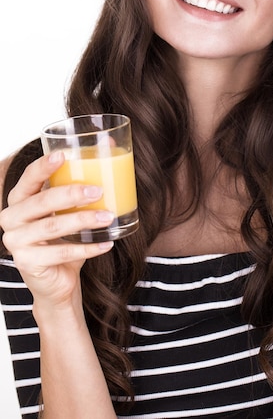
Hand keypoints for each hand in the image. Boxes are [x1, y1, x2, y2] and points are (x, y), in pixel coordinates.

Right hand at [0, 152, 113, 311]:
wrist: (57, 280)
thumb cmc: (64, 237)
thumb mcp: (71, 209)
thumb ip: (83, 180)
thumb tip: (110, 143)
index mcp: (20, 199)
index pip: (28, 178)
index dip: (43, 166)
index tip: (64, 155)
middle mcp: (11, 218)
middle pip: (41, 202)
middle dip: (71, 194)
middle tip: (98, 190)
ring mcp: (16, 242)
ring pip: (52, 227)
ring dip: (83, 220)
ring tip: (108, 216)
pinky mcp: (27, 263)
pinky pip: (61, 252)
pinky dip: (88, 248)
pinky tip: (107, 242)